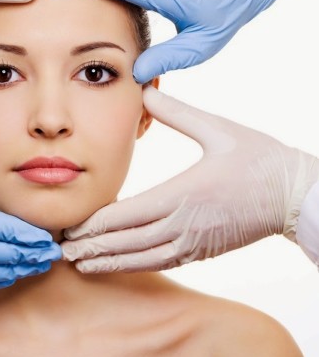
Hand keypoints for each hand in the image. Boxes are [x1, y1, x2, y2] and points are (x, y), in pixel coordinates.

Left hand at [61, 87, 317, 272]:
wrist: (297, 195)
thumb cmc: (259, 159)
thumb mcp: (220, 130)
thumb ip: (179, 114)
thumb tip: (146, 91)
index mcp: (183, 194)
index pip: (127, 214)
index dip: (95, 223)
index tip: (70, 226)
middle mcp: (183, 224)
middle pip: (126, 241)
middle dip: (92, 246)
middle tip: (61, 249)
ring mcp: (192, 242)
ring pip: (140, 257)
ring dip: (107, 261)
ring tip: (79, 264)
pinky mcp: (200, 250)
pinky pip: (159, 262)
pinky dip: (133, 265)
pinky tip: (117, 265)